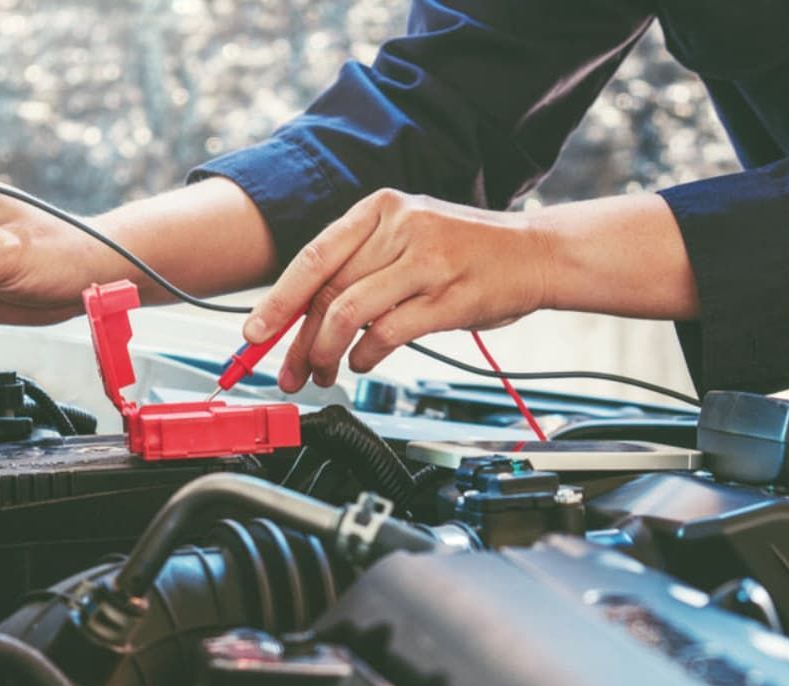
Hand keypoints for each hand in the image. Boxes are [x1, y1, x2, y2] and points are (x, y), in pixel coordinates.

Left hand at [242, 188, 551, 390]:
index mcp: (379, 209)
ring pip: (349, 313)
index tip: (253, 334)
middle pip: (327, 291)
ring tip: (323, 372)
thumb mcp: (404, 238)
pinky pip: (388, 333)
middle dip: (297, 340)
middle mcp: (400, 228)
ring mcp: (426, 261)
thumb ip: (356, 267)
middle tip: (287, 372)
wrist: (535, 252)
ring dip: (326, 352)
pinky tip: (362, 362)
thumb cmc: (462, 251)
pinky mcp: (449, 298)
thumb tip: (296, 314)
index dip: (277, 300)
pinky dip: (365, 355)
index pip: (313, 258)